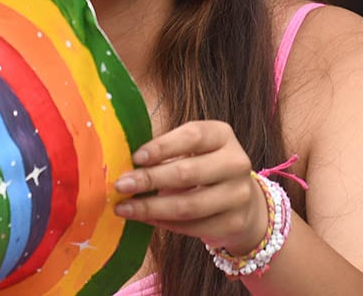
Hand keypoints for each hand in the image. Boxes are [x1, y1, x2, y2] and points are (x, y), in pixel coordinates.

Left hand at [112, 121, 267, 253]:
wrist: (242, 199)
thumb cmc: (204, 166)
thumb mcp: (192, 149)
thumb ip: (166, 152)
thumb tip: (125, 163)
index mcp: (222, 135)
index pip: (192, 136)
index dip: (162, 146)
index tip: (135, 158)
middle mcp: (236, 163)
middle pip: (187, 172)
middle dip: (149, 180)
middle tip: (121, 185)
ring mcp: (238, 195)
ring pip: (188, 205)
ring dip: (151, 208)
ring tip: (124, 207)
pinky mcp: (234, 223)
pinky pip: (192, 227)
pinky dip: (164, 223)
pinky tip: (145, 219)